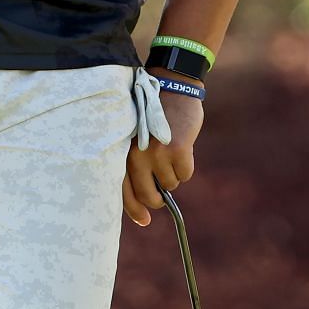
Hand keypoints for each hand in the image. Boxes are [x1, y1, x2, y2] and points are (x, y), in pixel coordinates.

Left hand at [124, 87, 203, 227]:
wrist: (174, 87)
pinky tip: (183, 148)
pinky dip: (186, 167)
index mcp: (122, 153)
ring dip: (174, 175)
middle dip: (158, 199)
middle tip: (163, 194)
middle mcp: (136, 156)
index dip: (134, 210)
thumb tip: (147, 201)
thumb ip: (136, 164)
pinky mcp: (177, 150)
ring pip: (170, 184)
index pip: (123, 191)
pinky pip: (185, 174)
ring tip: (172, 154)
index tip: (145, 221)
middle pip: (149, 195)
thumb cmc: (154, 115)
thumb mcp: (136, 138)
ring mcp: (157, 154)